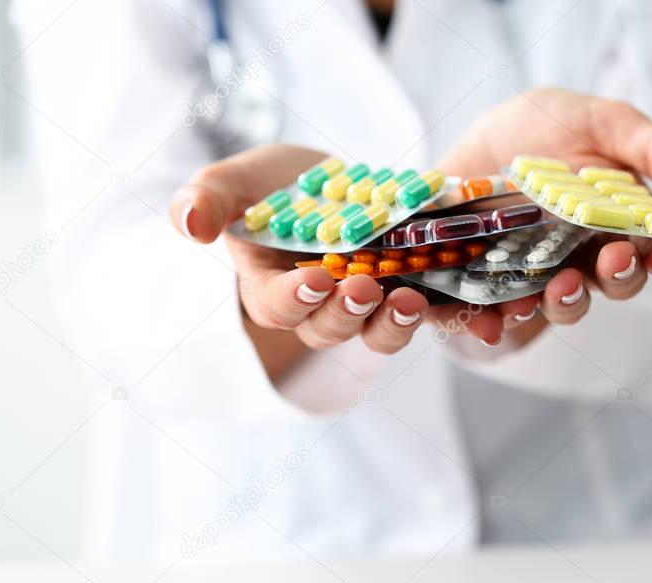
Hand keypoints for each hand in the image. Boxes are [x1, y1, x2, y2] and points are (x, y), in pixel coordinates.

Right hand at [167, 144, 521, 361]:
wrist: (332, 182)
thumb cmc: (275, 186)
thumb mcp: (238, 181)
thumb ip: (208, 200)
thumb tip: (188, 224)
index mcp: (272, 288)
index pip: (277, 308)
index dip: (295, 300)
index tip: (315, 279)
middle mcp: (319, 308)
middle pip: (329, 329)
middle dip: (348, 313)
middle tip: (366, 288)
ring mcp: (366, 305)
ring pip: (376, 332)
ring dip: (394, 324)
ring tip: (413, 300)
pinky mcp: (407, 292)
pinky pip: (424, 313)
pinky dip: (442, 313)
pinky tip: (463, 304)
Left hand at [437, 88, 651, 333]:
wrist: (481, 136)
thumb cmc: (549, 125)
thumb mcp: (602, 121)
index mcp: (625, 222)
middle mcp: (590, 256)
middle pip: (616, 283)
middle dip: (619, 276)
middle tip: (612, 260)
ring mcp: (545, 276)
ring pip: (564, 305)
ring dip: (567, 303)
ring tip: (557, 287)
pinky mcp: (495, 288)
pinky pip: (497, 316)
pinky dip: (494, 325)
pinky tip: (489, 324)